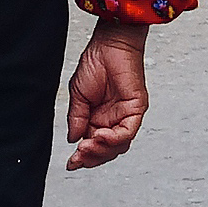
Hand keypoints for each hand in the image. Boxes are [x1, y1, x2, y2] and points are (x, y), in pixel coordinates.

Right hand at [65, 18, 148, 167]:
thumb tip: (73, 140)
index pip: (93, 145)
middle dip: (92, 157)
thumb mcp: (78, 95)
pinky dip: (114, 138)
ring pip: (119, 146)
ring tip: (87, 146)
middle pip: (107, 151)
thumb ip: (76, 119)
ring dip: (102, 150)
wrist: (109, 43)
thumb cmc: (96, 62)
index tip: (71, 163)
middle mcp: (113, 120)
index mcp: (98, 118)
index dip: (83, 157)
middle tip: (79, 156)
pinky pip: (128, 131)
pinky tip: (100, 136)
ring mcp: (126, 116)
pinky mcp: (136, 109)